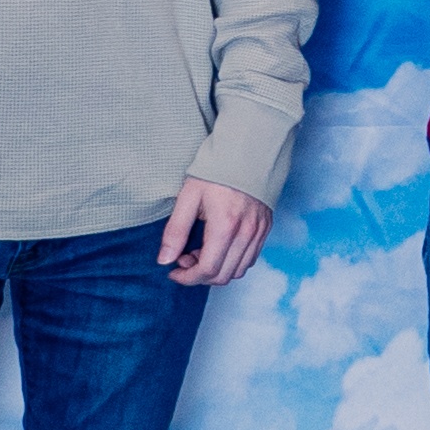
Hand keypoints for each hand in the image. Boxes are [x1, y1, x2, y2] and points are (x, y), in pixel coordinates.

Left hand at [158, 178, 274, 286]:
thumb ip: (175, 231)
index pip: (207, 270)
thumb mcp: (188, 197)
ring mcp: (259, 232)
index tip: (172, 271)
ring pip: (239, 270)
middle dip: (199, 276)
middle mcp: (246, 233)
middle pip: (223, 276)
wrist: (248, 151)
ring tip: (201, 252)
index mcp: (225, 226)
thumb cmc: (216, 172)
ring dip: (217, 270)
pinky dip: (232, 262)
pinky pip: (250, 258)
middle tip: (184, 258)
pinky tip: (219, 246)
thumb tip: (164, 260)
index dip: (187, 278)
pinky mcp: (266, 228)